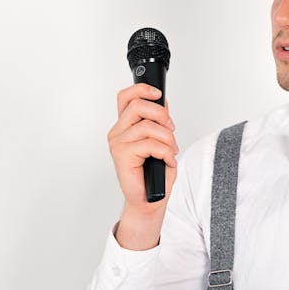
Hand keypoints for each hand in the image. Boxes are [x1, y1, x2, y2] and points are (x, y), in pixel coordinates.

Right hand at [107, 83, 179, 233]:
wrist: (149, 200)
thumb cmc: (154, 174)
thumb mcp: (161, 141)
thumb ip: (158, 122)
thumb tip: (163, 102)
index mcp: (125, 126)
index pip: (126, 97)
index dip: (142, 89)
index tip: (158, 93)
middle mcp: (118, 132)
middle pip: (138, 105)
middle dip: (161, 114)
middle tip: (171, 129)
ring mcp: (118, 144)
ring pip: (147, 126)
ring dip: (167, 138)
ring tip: (171, 151)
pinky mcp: (122, 156)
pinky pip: (150, 144)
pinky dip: (165, 152)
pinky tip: (167, 161)